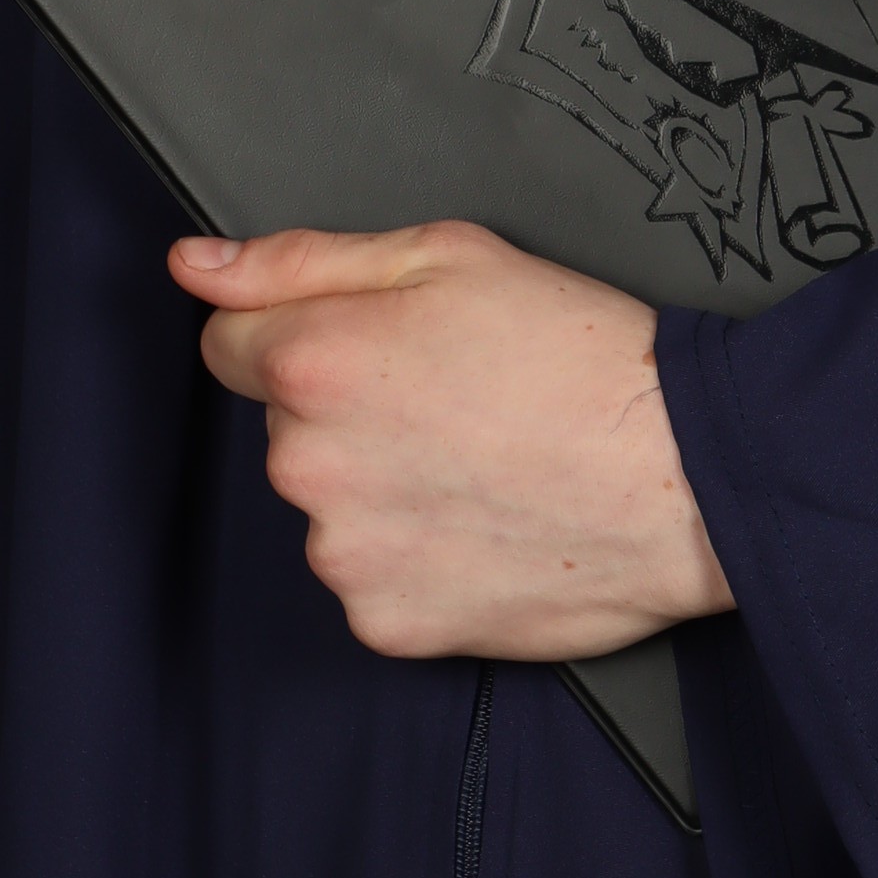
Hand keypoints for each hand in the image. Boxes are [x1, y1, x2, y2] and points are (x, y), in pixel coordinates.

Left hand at [169, 221, 734, 660]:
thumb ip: (300, 259)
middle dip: (350, 410)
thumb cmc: (581, 354)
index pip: (230, 344)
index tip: (374, 345)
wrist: (683, 474)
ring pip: (331, 507)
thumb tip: (194, 266)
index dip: (303, 332)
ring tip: (481, 463)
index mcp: (315, 359)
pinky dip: (416, 557)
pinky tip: (483, 523)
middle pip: (290, 428)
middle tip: (454, 398)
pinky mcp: (388, 624)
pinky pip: (373, 580)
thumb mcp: (447, 253)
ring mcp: (346, 554)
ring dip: (381, 488)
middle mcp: (310, 463)